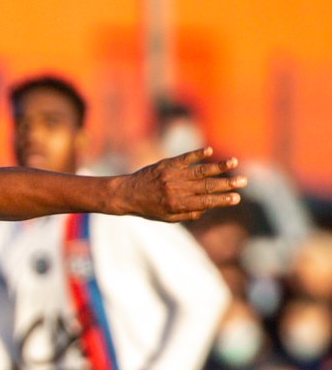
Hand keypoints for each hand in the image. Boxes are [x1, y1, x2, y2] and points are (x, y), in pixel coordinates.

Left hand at [115, 148, 246, 221]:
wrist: (125, 194)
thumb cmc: (148, 208)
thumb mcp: (167, 218)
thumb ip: (188, 214)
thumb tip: (207, 208)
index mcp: (178, 204)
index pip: (205, 202)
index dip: (222, 200)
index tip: (237, 198)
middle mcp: (176, 189)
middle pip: (207, 186)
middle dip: (227, 184)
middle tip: (244, 181)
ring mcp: (172, 175)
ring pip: (199, 171)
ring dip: (218, 167)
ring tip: (234, 162)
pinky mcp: (166, 164)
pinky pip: (184, 158)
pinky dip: (197, 154)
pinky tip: (209, 151)